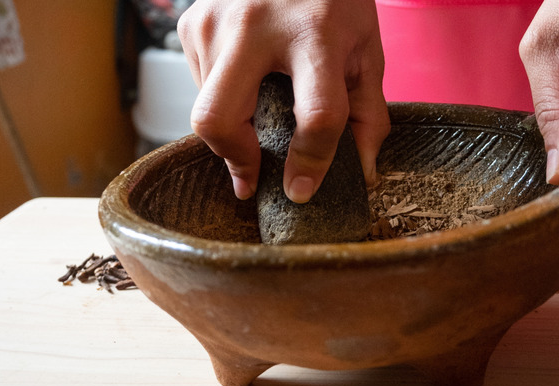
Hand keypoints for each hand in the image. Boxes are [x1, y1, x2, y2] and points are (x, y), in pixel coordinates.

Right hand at [177, 0, 389, 202]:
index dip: (310, 162)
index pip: (314, 116)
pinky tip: (245, 73)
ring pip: (206, 106)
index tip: (300, 190)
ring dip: (232, 122)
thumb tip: (362, 170)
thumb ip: (367, 112)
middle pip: (218, 119)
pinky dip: (221, 93)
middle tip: (251, 175)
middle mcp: (256, 27)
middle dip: (234, 158)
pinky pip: (198, 83)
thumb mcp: (365, 48)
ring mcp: (215, 22)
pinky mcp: (191, 23)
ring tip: (259, 102)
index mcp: (316, 34)